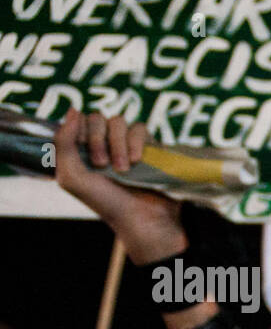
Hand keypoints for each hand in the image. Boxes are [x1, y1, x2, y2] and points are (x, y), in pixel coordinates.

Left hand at [53, 108, 185, 262]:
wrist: (139, 219)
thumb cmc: (104, 202)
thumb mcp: (71, 175)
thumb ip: (63, 142)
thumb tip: (73, 109)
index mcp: (83, 149)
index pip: (78, 120)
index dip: (79, 132)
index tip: (83, 154)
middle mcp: (105, 143)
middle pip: (98, 118)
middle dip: (98, 140)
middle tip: (102, 165)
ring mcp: (127, 144)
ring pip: (119, 121)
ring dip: (118, 145)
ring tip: (123, 169)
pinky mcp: (149, 147)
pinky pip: (140, 129)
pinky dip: (137, 143)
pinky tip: (137, 162)